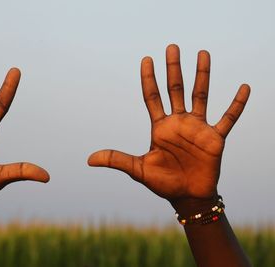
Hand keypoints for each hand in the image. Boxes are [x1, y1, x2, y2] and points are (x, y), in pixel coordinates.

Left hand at [88, 44, 249, 202]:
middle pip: (175, 89)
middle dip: (173, 69)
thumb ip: (117, 160)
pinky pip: (228, 118)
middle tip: (171, 47)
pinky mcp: (215, 138)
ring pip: (200, 95)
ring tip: (203, 53)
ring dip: (202, 75)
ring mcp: (197, 128)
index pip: (152, 97)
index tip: (146, 59)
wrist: (187, 197)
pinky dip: (236, 104)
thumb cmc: (163, 183)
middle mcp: (178, 123)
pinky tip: (243, 87)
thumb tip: (89, 159)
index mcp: (160, 127)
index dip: (148, 79)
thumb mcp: (138, 169)